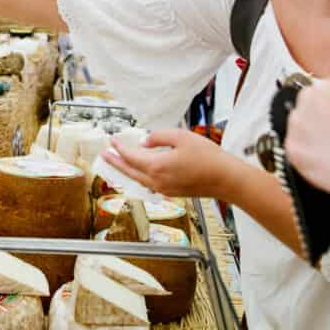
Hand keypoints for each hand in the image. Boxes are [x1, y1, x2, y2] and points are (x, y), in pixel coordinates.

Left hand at [101, 128, 235, 198]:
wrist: (225, 179)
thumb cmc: (207, 157)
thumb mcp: (181, 137)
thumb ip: (158, 136)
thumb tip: (145, 143)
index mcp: (157, 166)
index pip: (131, 157)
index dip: (120, 148)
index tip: (112, 140)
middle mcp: (157, 181)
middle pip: (129, 171)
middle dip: (115, 163)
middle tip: (104, 155)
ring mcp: (164, 189)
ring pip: (138, 180)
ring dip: (126, 171)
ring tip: (117, 164)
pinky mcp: (172, 192)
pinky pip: (149, 184)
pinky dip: (139, 177)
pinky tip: (139, 172)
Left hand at [283, 79, 329, 203]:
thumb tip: (326, 119)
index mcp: (326, 86)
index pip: (314, 96)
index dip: (324, 113)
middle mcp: (307, 99)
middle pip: (302, 112)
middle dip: (313, 126)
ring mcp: (296, 123)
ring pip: (296, 132)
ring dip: (308, 142)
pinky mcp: (291, 147)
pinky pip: (294, 152)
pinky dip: (305, 160)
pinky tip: (325, 164)